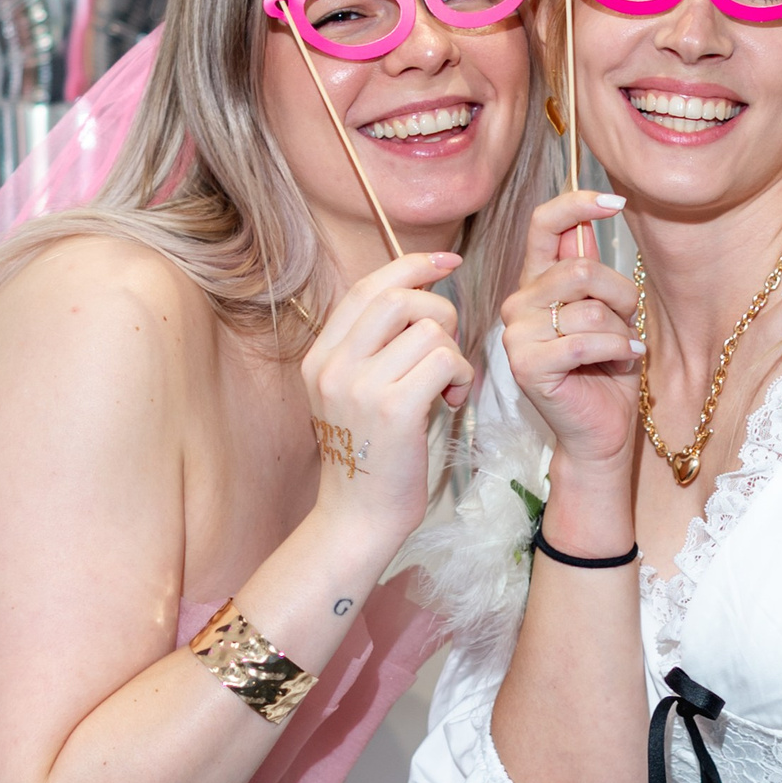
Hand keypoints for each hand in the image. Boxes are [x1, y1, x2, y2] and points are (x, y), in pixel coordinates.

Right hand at [300, 250, 475, 553]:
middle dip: (440, 311)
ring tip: (449, 387)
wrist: (357, 521)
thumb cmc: (372, 460)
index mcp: (321, 358)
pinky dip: (460, 375)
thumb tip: (424, 303)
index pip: (366, 288)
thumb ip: (377, 351)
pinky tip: (452, 402)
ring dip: (454, 352)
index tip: (446, 261)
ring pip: (427, 328)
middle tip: (448, 350)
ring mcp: (358, 387)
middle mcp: (332, 366)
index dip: (411, 266)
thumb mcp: (358, 396)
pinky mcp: (391, 409)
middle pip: (397, 297)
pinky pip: (442, 360)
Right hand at [500, 193, 642, 474]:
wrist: (601, 431)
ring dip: (621, 330)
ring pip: (588, 307)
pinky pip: (585, 341)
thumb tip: (591, 219)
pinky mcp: (527, 365)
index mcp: (537, 282)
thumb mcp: (608, 311)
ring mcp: (517, 334)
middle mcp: (519, 302)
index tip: (618, 202)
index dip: (578, 204)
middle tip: (630, 321)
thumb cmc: (607, 372)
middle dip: (621, 294)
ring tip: (625, 349)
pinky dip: (618, 350)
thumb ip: (593, 270)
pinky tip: (628, 359)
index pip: (544, 224)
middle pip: (581, 268)